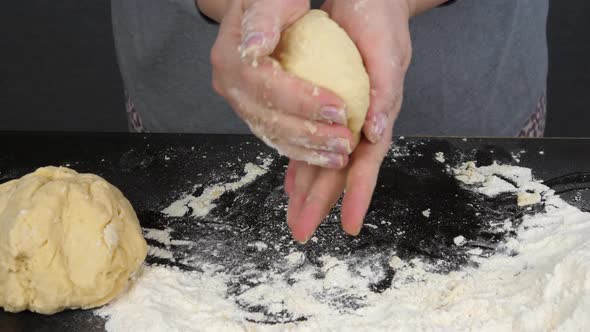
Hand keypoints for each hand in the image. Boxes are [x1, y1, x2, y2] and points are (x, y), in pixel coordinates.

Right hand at [210, 0, 355, 167]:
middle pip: (268, 117)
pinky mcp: (252, 114)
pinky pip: (275, 137)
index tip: (338, 107)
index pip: (266, 85)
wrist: (261, 12)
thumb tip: (254, 47)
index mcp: (230, 56)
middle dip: (310, 132)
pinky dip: (301, 151)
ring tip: (341, 155)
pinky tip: (326, 156)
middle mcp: (229, 84)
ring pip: (272, 134)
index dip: (302, 100)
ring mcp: (239, 102)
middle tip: (345, 139)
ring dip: (308, 149)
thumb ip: (264, 19)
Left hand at [286, 0, 412, 242]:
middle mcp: (359, 121)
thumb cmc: (380, 19)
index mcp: (378, 113)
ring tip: (293, 214)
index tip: (347, 224)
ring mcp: (341, 116)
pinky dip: (300, 161)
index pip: (366, 161)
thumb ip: (385, 93)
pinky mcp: (324, 106)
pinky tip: (291, 180)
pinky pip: (310, 140)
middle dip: (321, 201)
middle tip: (302, 231)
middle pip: (339, 169)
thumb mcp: (387, 52)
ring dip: (307, 188)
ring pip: (322, 159)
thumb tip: (375, 134)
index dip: (358, 193)